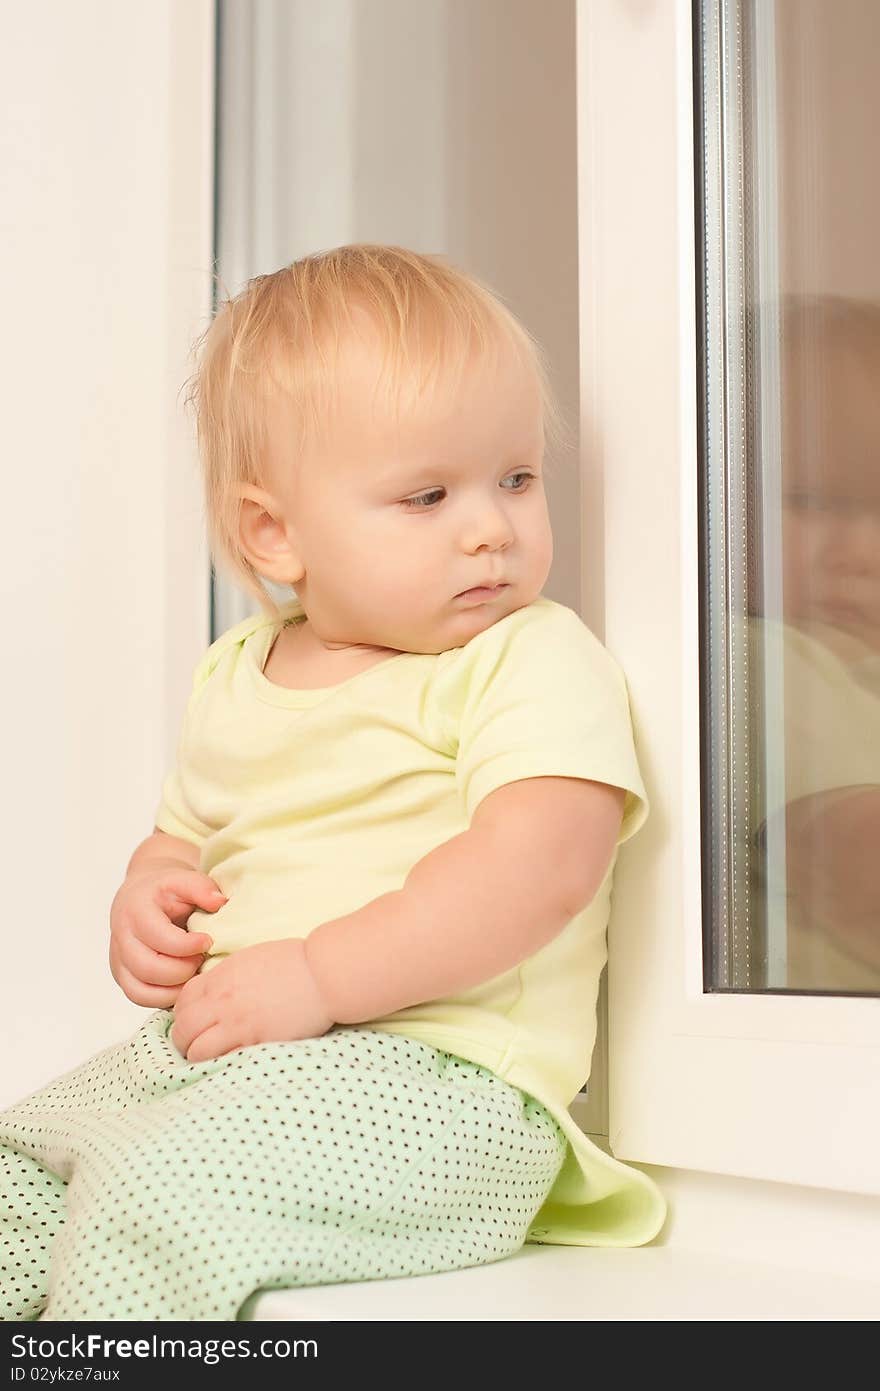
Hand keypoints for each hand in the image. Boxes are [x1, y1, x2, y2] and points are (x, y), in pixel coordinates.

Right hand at [109, 864, 226, 1007]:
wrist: (142, 896)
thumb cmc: (166, 891)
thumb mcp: (185, 879)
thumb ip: (202, 888)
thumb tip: (220, 903)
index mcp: (136, 910)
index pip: (160, 938)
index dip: (188, 946)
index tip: (208, 941)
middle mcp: (121, 937)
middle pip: (149, 969)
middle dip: (183, 970)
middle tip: (202, 959)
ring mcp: (118, 960)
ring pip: (142, 990)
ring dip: (175, 988)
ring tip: (194, 972)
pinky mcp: (122, 976)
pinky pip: (140, 998)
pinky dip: (165, 998)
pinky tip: (184, 984)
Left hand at [170, 938, 334, 1061]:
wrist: (323, 972)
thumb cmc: (294, 961)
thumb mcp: (250, 959)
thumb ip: (227, 976)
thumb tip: (214, 991)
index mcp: (220, 977)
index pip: (182, 1000)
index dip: (184, 1014)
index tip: (193, 1021)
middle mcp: (223, 1000)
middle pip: (183, 1028)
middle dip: (184, 1039)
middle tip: (196, 1044)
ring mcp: (238, 1023)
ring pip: (198, 1049)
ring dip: (200, 1055)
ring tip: (212, 1056)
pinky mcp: (256, 1041)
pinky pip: (225, 1059)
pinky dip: (222, 1063)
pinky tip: (231, 1060)